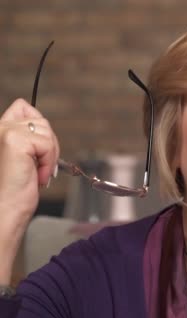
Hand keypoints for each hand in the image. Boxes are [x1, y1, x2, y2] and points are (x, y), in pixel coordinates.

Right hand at [0, 99, 59, 264]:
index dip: (38, 129)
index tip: (36, 154)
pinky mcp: (14, 140)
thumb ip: (27, 136)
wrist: (5, 210)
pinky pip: (47, 143)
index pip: (23, 107)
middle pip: (40, 120)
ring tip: (36, 172)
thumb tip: (34, 117)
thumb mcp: (23, 156)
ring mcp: (4, 131)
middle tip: (38, 167)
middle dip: (48, 145)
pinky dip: (49, 161)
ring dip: (49, 155)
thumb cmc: (14, 189)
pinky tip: (37, 175)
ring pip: (46, 130)